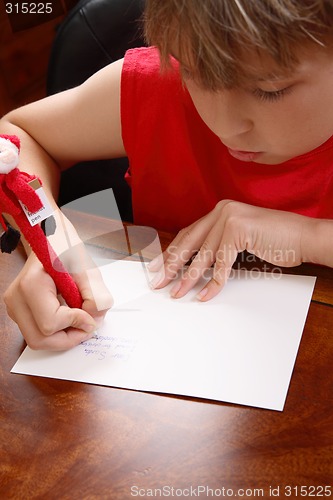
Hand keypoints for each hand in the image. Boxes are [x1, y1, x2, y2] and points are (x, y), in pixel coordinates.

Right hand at [4, 251, 112, 349]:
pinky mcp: (19, 312)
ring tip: (79, 323)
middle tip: (88, 327)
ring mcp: (15, 306)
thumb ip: (97, 296)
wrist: (51, 242)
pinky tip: (69, 319)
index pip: (50, 322)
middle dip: (69, 338)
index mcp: (31, 283)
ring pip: (37, 340)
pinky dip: (56, 333)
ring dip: (63, 338)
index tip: (90, 315)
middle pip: (40, 339)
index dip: (75, 323)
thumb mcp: (88, 269)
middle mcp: (17, 297)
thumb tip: (93, 322)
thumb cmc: (66, 249)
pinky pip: (37, 333)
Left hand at [149, 200, 311, 300]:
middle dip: (171, 265)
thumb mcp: (240, 240)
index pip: (188, 233)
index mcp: (220, 210)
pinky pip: (221, 263)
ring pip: (202, 256)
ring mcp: (230, 218)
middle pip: (189, 243)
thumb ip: (219, 245)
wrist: (304, 237)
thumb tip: (195, 266)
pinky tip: (205, 295)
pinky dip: (213, 283)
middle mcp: (222, 210)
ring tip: (177, 293)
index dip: (171, 252)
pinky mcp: (239, 230)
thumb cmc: (275, 240)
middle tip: (160, 282)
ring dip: (188, 278)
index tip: (158, 267)